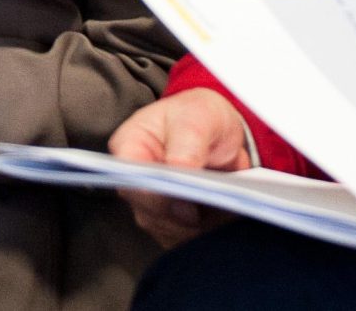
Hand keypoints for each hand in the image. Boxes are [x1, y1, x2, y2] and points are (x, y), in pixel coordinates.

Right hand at [106, 90, 255, 246]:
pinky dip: (206, 234)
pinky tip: (224, 217)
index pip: (129, 178)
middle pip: (148, 211)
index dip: (154, 195)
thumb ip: (187, 142)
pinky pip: (184, 239)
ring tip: (225, 209)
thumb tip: (178, 170)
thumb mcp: (197, 117)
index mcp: (130, 146)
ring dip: (198, 227)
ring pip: (167, 230)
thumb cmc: (199, 117)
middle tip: (214, 209)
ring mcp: (151, 204)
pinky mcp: (170, 223)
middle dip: (183, 215)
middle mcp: (135, 180)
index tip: (187, 204)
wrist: (218, 134)